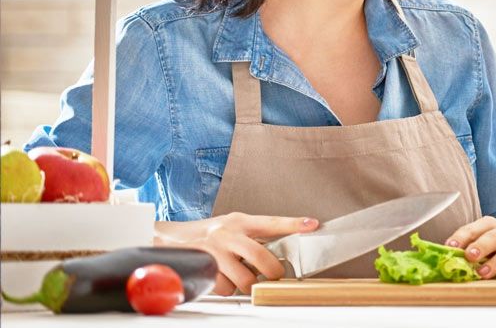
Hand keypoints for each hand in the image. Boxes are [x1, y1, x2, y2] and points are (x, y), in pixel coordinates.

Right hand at [154, 212, 318, 294]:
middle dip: (272, 272)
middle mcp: (228, 234)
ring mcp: (215, 252)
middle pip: (261, 257)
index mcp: (240, 221)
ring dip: (246, 283)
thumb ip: (255, 235)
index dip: (294, 224)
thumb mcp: (232, 225)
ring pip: (244, 279)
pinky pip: (225, 288)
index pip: (272, 222)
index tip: (312, 225)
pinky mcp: (203, 269)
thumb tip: (282, 249)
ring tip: (240, 274)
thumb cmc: (208, 234)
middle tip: (274, 276)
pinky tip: (222, 277)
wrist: (170, 239)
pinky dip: (227, 288)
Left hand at [446, 216, 495, 279]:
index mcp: (491, 226)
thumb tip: (444, 261)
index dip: (462, 237)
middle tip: (469, 256)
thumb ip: (465, 254)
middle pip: (494, 236)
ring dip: (495, 262)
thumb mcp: (482, 252)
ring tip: (483, 273)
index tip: (450, 247)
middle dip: (480, 245)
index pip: (474, 228)